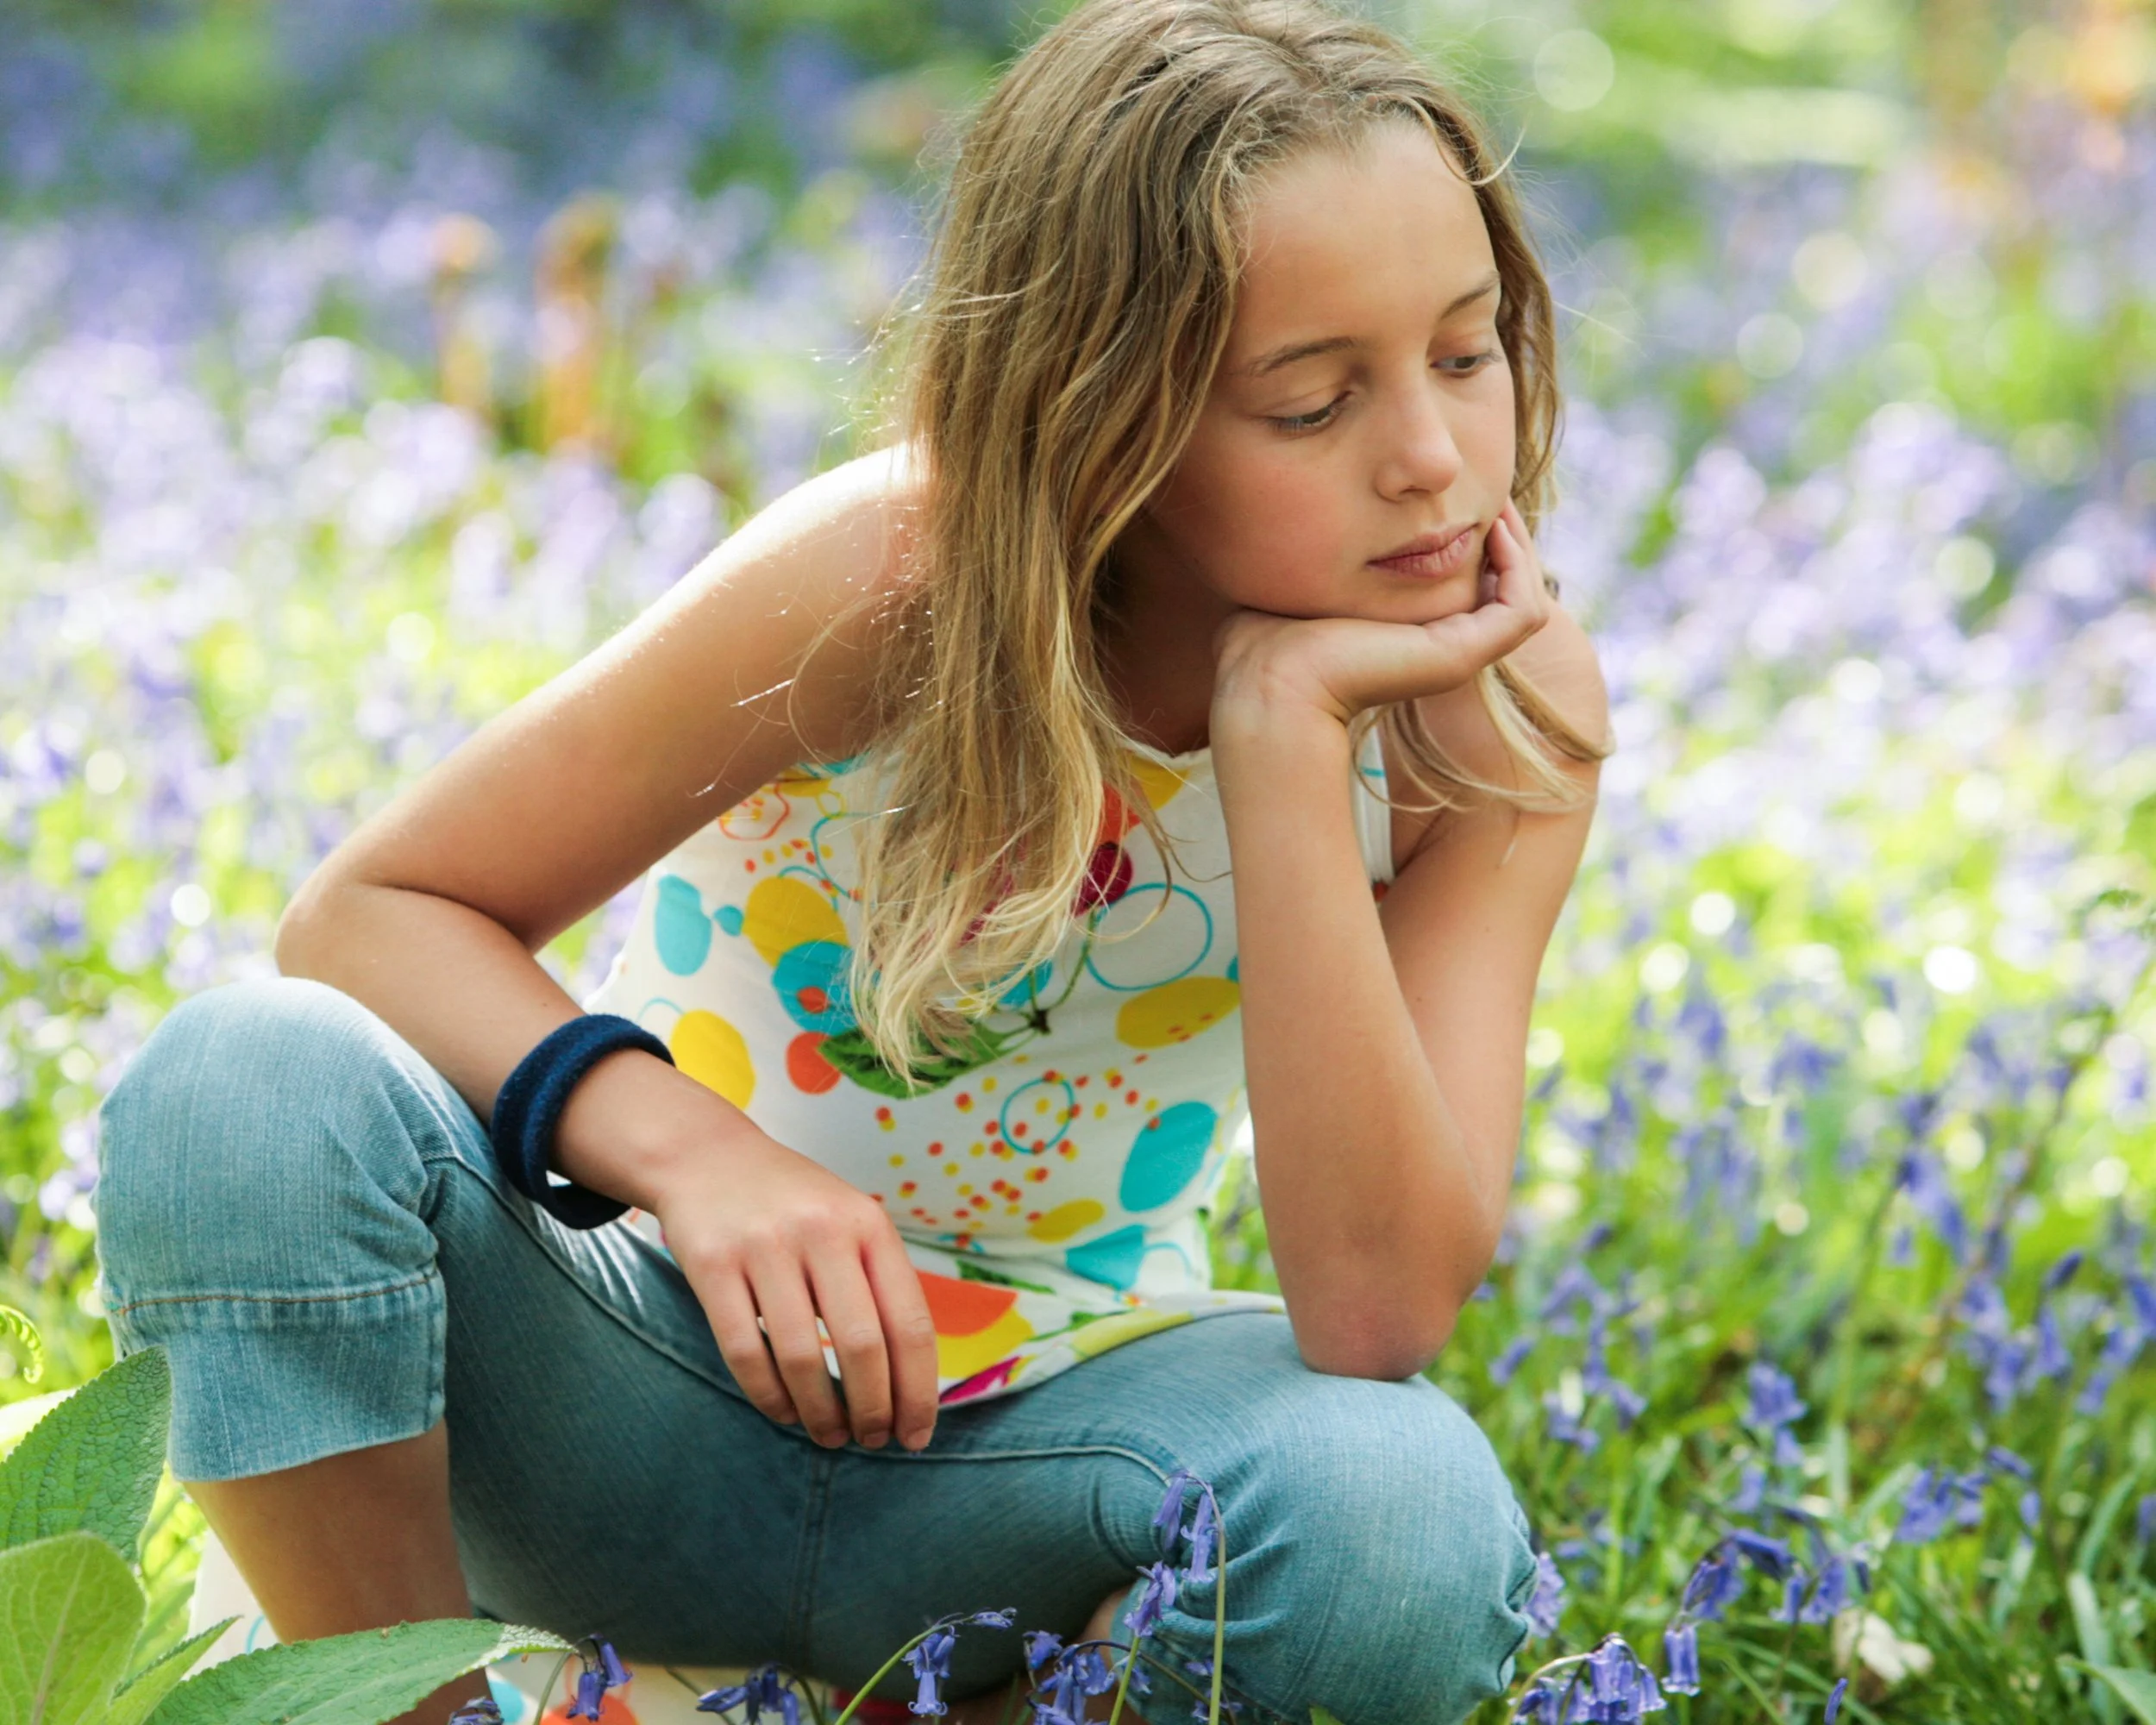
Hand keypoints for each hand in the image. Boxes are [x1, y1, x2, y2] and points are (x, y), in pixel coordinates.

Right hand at [643, 1108, 941, 1451]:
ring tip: (830, 1436)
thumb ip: (880, 1284)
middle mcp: (822, 1231)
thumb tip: (910, 1382)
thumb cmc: (793, 1204)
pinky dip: (770, 1396)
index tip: (917, 1434)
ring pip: (803, 1357)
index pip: (910, 1322)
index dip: (918, 1390)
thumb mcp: (850, 1221)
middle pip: (862, 1346)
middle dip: (873, 1410)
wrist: (707, 1156)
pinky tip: (785, 1413)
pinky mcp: (712, 1264)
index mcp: (869, 1224)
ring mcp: (764, 1246)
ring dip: (821, 1413)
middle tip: (873, 1440)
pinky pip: (745, 1351)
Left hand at [1211, 499, 1551, 727]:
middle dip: (1503, 535)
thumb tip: (1310, 515)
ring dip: (1518, 546)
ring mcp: (1455, 656)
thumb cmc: (1267, 635)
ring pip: (1521, 597)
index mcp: (1411, 637)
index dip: (1473, 539)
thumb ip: (1329, 554)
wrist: (1268, 678)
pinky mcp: (1460, 656)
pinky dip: (1518, 566)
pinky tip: (1493, 525)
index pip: (1467, 586)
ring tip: (1497, 502)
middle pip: (1501, 588)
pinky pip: (1520, 609)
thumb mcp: (1310, 578)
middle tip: (1490, 489)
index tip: (1458, 497)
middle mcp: (1441, 649)